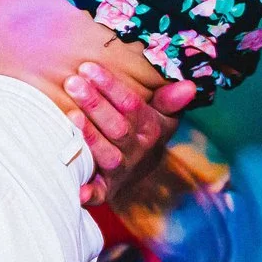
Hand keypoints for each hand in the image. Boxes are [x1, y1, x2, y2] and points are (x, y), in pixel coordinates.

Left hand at [61, 61, 196, 204]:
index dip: (110, 86)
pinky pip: (99, 194)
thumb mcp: (161, 114)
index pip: (131, 106)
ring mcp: (120, 171)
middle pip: (117, 127)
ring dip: (90, 137)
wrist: (141, 169)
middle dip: (94, 104)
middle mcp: (135, 150)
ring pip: (106, 154)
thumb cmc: (145, 130)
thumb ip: (170, 100)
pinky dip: (90, 193)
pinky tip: (79, 188)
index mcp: (149, 129)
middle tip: (73, 83)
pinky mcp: (106, 190)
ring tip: (71, 116)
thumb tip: (190, 86)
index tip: (89, 68)